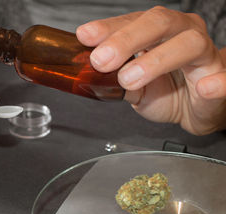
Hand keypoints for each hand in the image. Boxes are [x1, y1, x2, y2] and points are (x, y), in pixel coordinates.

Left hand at [77, 6, 225, 134]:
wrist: (196, 109)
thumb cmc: (167, 90)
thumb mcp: (134, 87)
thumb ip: (115, 81)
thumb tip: (90, 77)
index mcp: (158, 33)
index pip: (132, 22)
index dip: (108, 28)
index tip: (85, 36)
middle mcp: (182, 33)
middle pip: (158, 23)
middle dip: (126, 40)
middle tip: (101, 59)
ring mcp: (205, 54)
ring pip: (188, 43)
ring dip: (156, 61)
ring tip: (130, 79)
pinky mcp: (221, 77)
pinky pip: (225, 78)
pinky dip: (216, 83)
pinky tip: (203, 88)